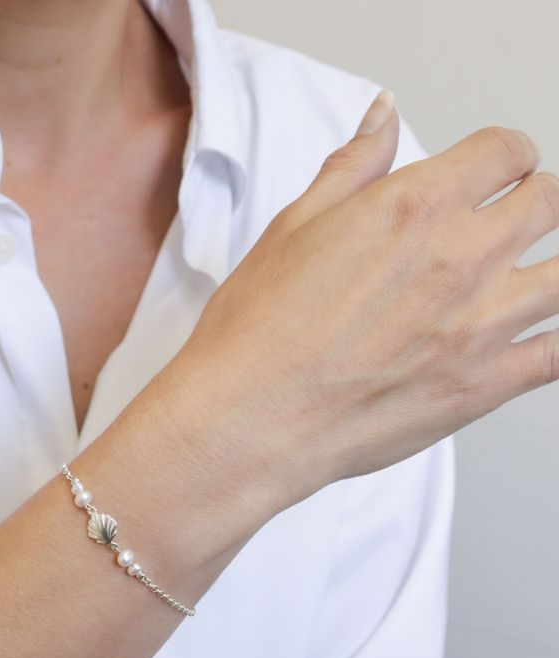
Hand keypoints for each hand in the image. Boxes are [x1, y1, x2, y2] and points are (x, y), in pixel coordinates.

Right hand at [159, 91, 558, 516]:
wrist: (252, 418)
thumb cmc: (258, 333)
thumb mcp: (290, 229)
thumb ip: (351, 167)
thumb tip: (382, 117)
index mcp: (415, 206)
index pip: (505, 151)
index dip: (499, 158)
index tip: (490, 173)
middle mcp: (461, 256)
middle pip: (551, 202)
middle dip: (531, 202)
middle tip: (504, 221)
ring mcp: (483, 324)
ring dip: (547, 268)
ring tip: (514, 282)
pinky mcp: (487, 385)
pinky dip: (551, 340)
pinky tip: (525, 338)